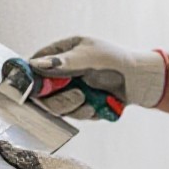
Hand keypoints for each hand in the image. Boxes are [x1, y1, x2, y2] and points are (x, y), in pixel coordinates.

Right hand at [30, 36, 166, 119]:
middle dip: (58, 97)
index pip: (34, 65)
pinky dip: (84, 112)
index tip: (37, 88)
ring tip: (90, 100)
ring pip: (55, 106)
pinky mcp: (78, 105)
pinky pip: (72, 115)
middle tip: (78, 94)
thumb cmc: (114, 60)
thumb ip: (64, 62)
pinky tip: (97, 105)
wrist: (138, 80)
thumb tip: (37, 65)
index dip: (30, 78)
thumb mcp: (90, 56)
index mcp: (61, 53)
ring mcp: (68, 89)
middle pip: (41, 91)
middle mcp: (61, 72)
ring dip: (73, 106)